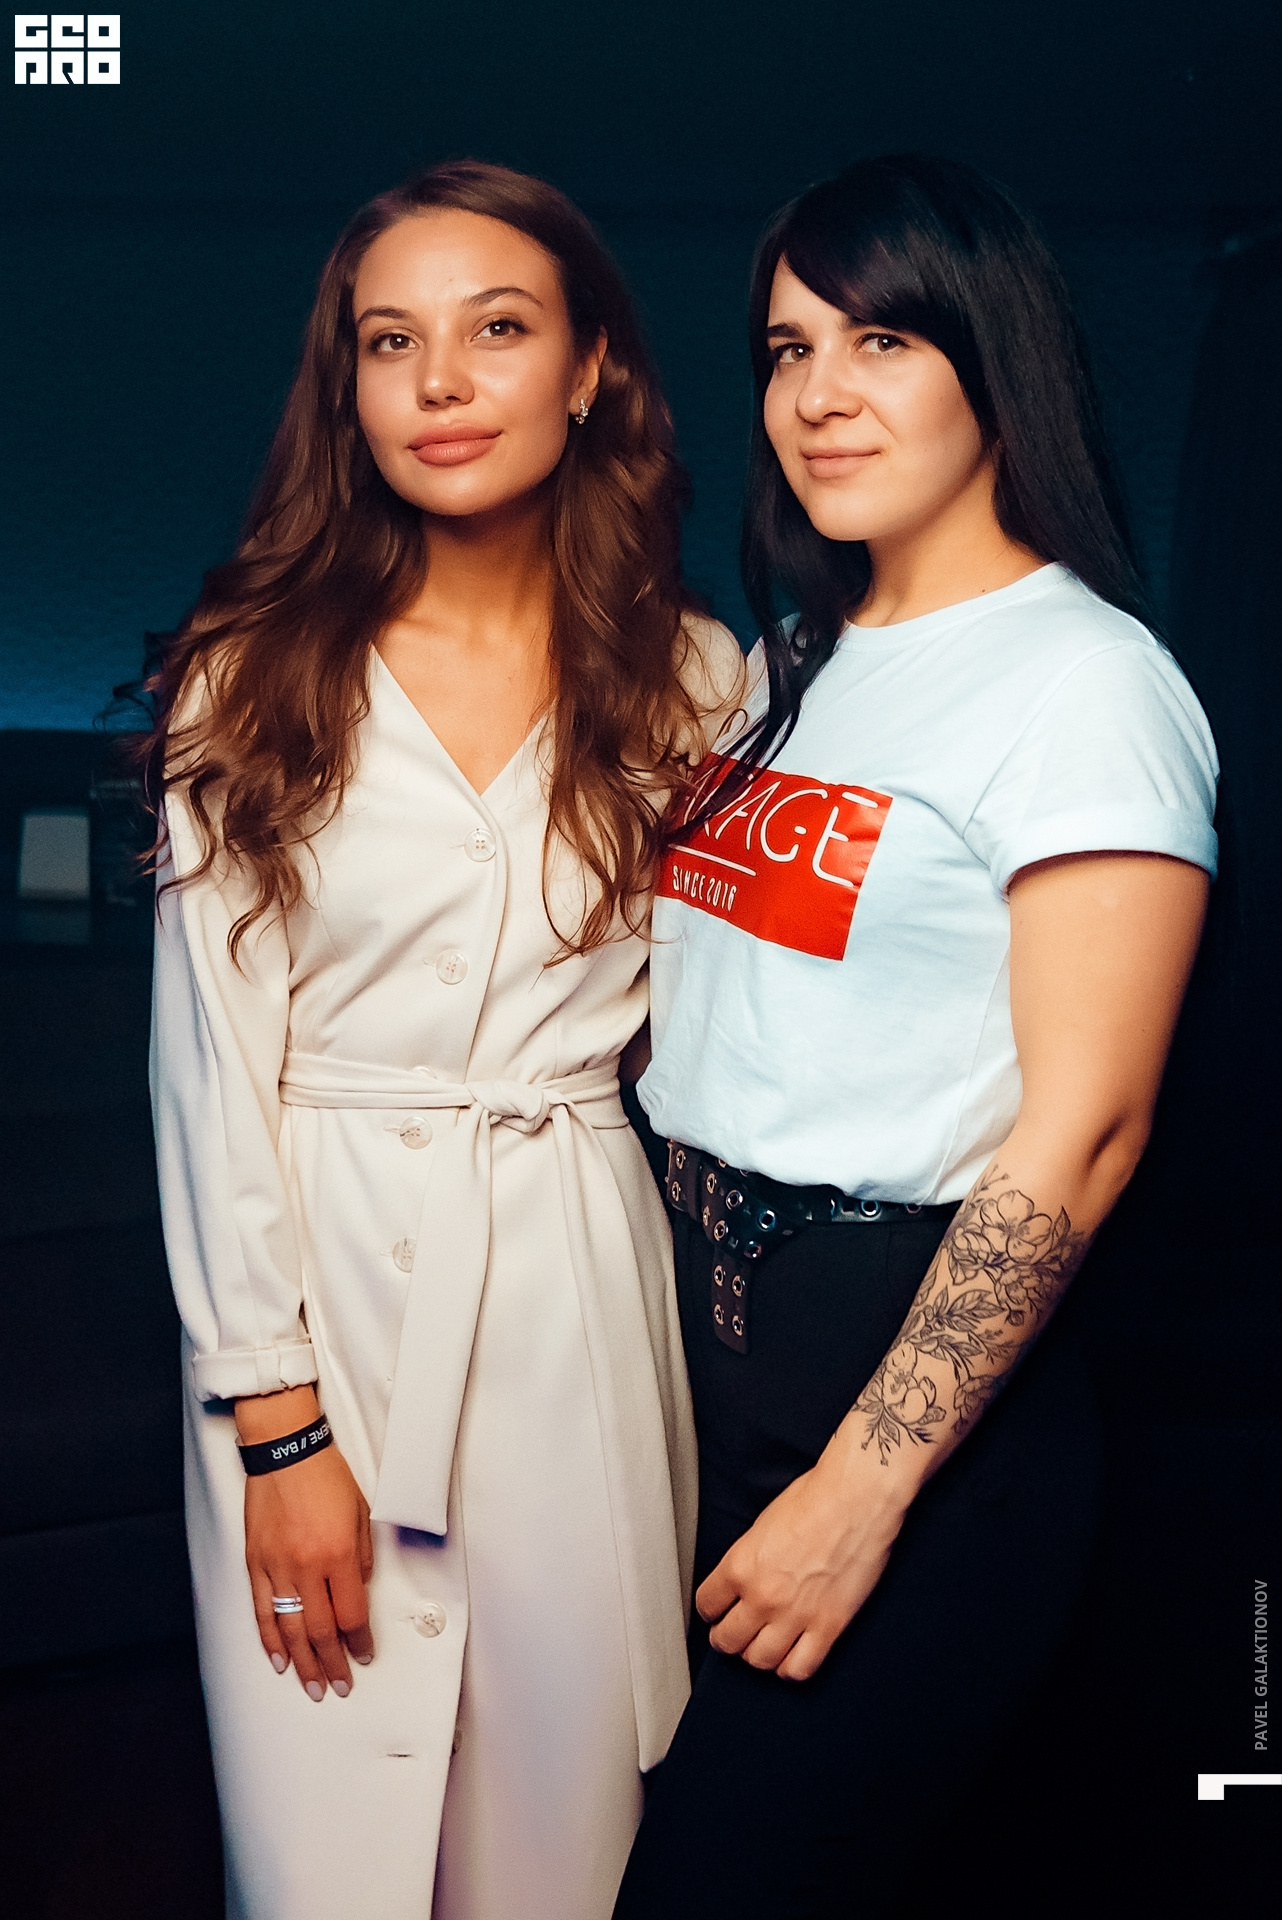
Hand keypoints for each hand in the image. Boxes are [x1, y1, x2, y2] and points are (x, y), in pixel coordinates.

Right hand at [238, 1393, 373, 1699]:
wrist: (285, 1449)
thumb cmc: (325, 1474)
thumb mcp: (361, 1512)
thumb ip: (362, 1556)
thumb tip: (357, 1590)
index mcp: (339, 1554)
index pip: (352, 1614)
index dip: (360, 1641)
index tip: (365, 1655)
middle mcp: (307, 1567)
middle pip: (322, 1631)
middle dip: (333, 1664)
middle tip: (339, 1686)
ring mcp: (277, 1568)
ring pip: (291, 1629)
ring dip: (303, 1663)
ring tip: (313, 1686)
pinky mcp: (255, 1563)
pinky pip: (262, 1611)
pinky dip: (270, 1640)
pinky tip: (279, 1660)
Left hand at [695, 1427, 912, 1680]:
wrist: (857, 1498)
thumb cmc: (815, 1499)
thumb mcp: (762, 1525)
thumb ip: (747, 1561)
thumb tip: (743, 1582)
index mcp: (740, 1566)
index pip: (706, 1606)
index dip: (711, 1610)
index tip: (717, 1610)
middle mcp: (762, 1596)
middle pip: (727, 1641)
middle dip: (728, 1638)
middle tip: (736, 1631)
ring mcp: (796, 1615)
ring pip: (760, 1661)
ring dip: (757, 1655)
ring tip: (763, 1644)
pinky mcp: (829, 1626)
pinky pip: (799, 1669)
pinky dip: (790, 1668)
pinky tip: (791, 1655)